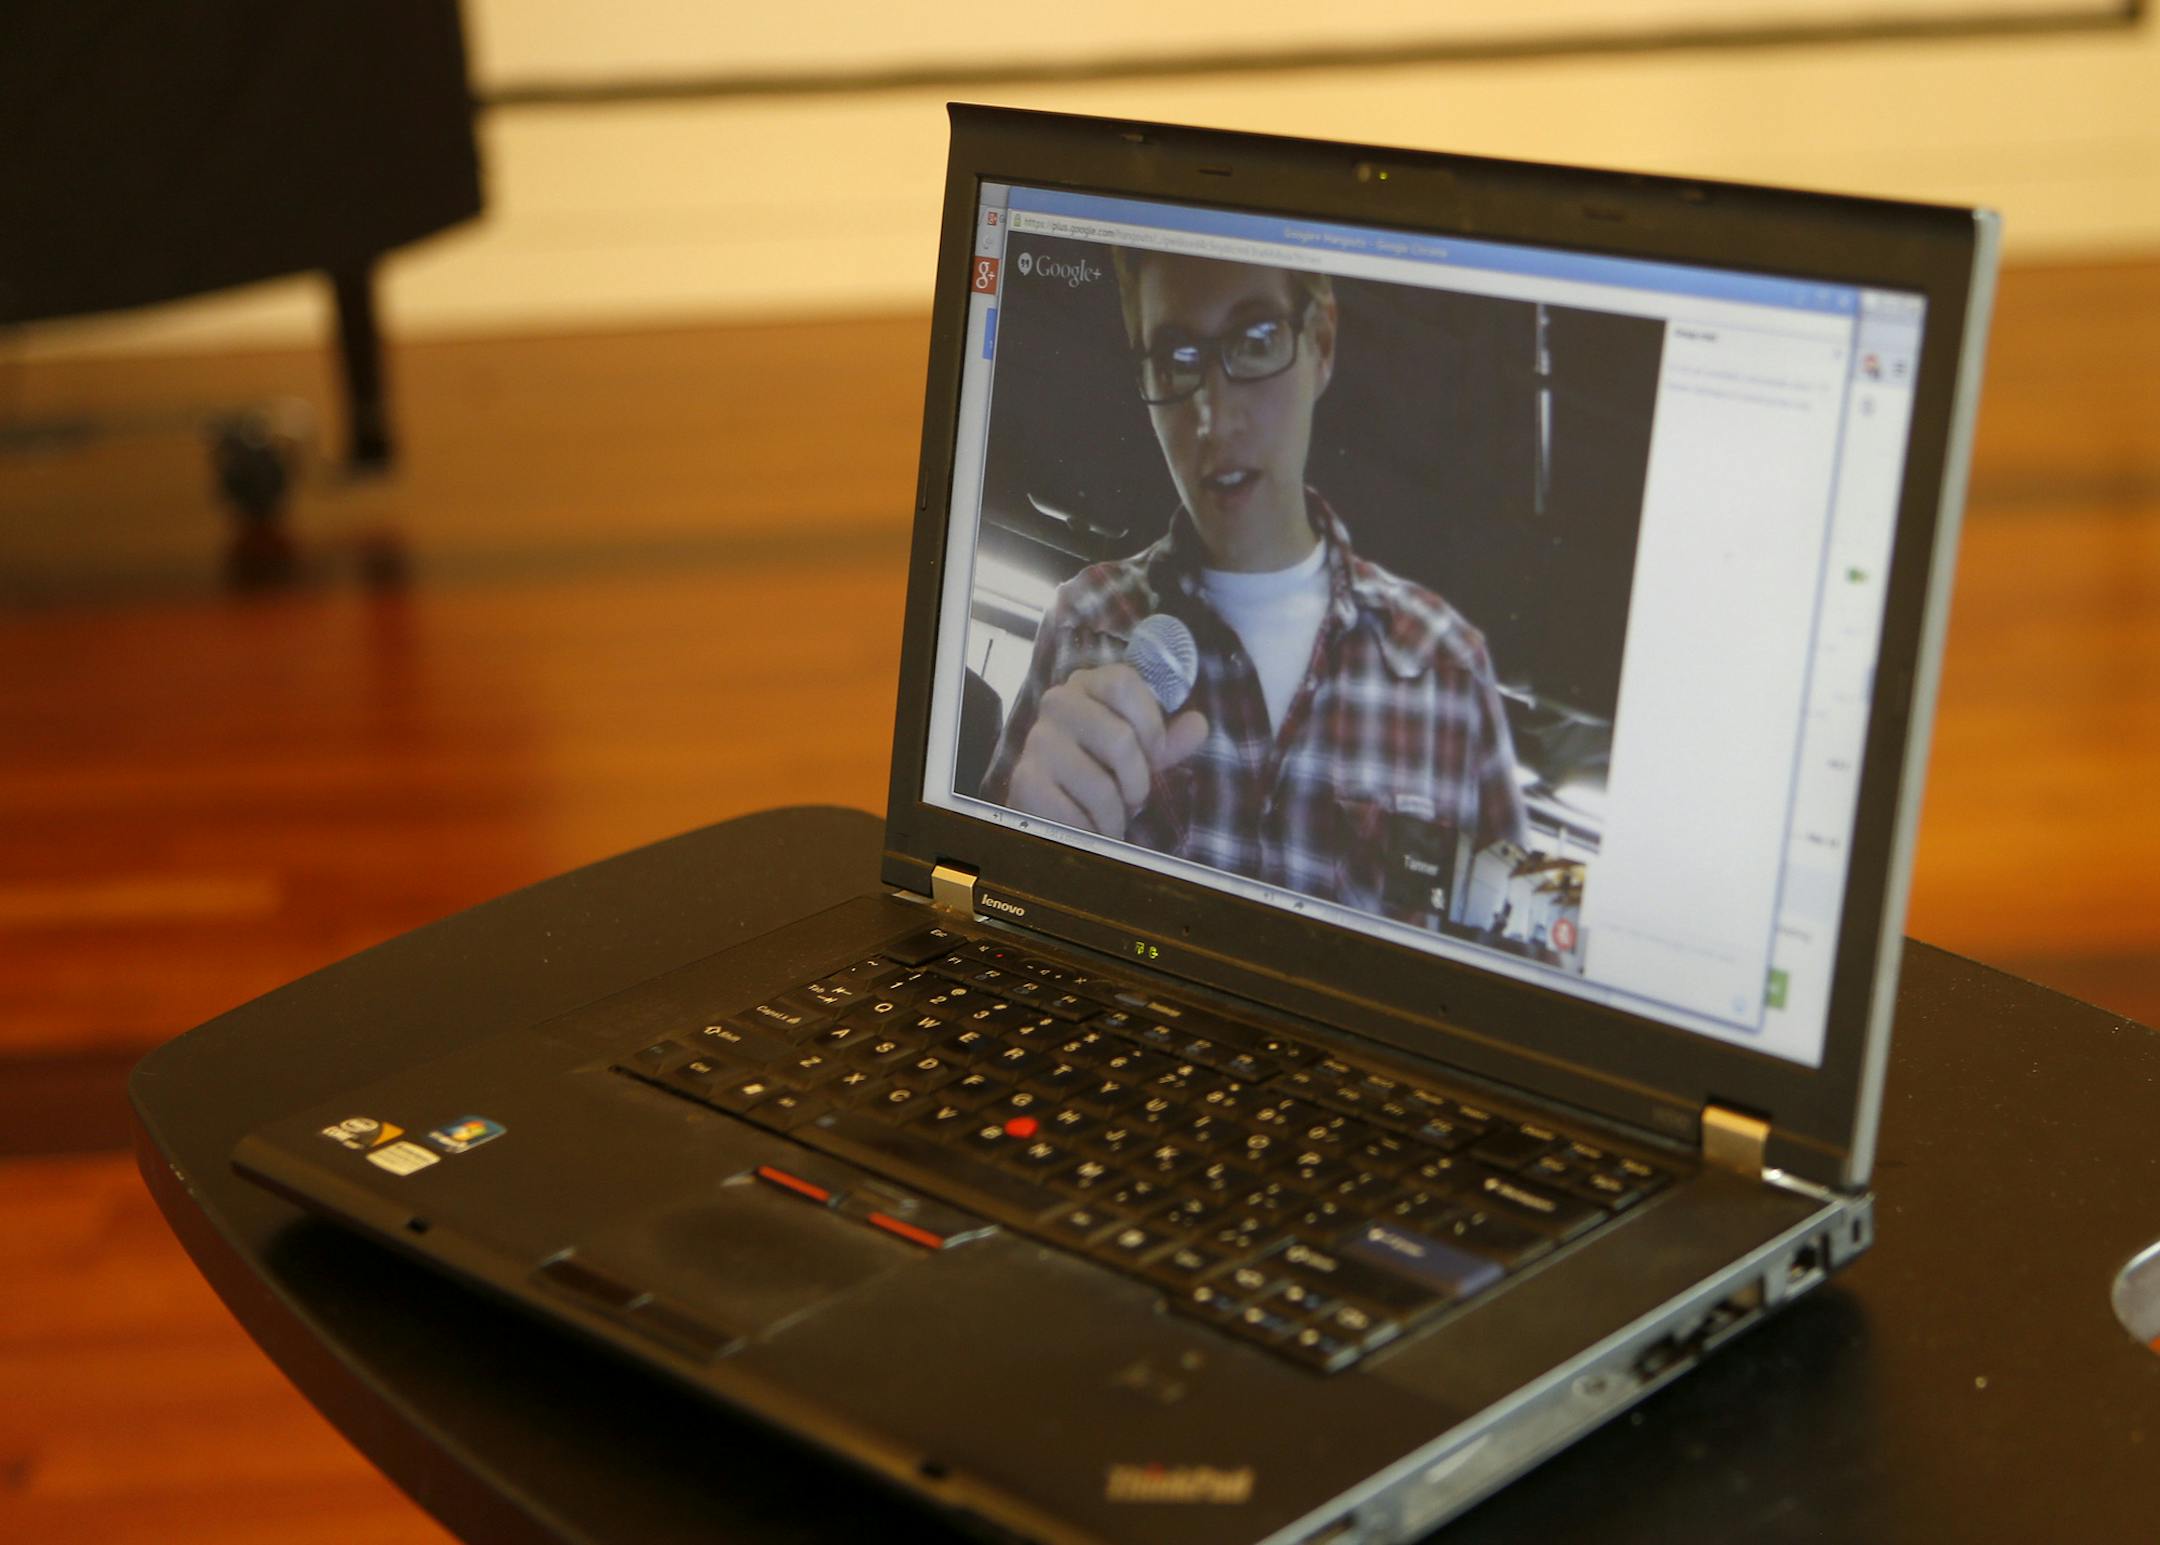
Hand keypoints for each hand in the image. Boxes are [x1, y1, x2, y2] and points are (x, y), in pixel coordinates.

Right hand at [1005, 664, 1208, 838]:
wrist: (1048, 807)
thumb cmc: (1098, 772)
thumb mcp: (1138, 755)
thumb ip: (1167, 741)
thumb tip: (1199, 724)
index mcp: (1086, 685)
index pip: (1124, 682)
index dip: (1150, 723)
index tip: (1154, 754)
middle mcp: (1057, 704)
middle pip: (1119, 737)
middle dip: (1137, 781)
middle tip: (1132, 797)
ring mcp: (1037, 741)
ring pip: (1101, 785)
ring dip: (1115, 816)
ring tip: (1110, 819)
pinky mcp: (1025, 781)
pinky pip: (1076, 815)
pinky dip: (1091, 831)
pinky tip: (1087, 828)